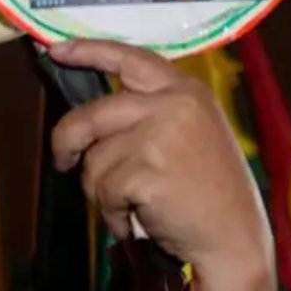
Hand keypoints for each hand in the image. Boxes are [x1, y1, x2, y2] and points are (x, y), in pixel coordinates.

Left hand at [48, 39, 276, 290]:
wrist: (234, 240)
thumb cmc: (210, 195)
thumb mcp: (192, 136)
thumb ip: (150, 116)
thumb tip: (93, 121)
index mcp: (185, 91)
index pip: (130, 58)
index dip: (89, 51)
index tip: (56, 50)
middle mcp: (173, 105)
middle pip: (92, 114)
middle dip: (68, 141)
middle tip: (63, 160)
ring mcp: (160, 137)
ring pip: (94, 160)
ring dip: (102, 191)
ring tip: (133, 206)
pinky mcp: (146, 172)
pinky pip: (103, 191)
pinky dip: (111, 214)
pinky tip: (135, 221)